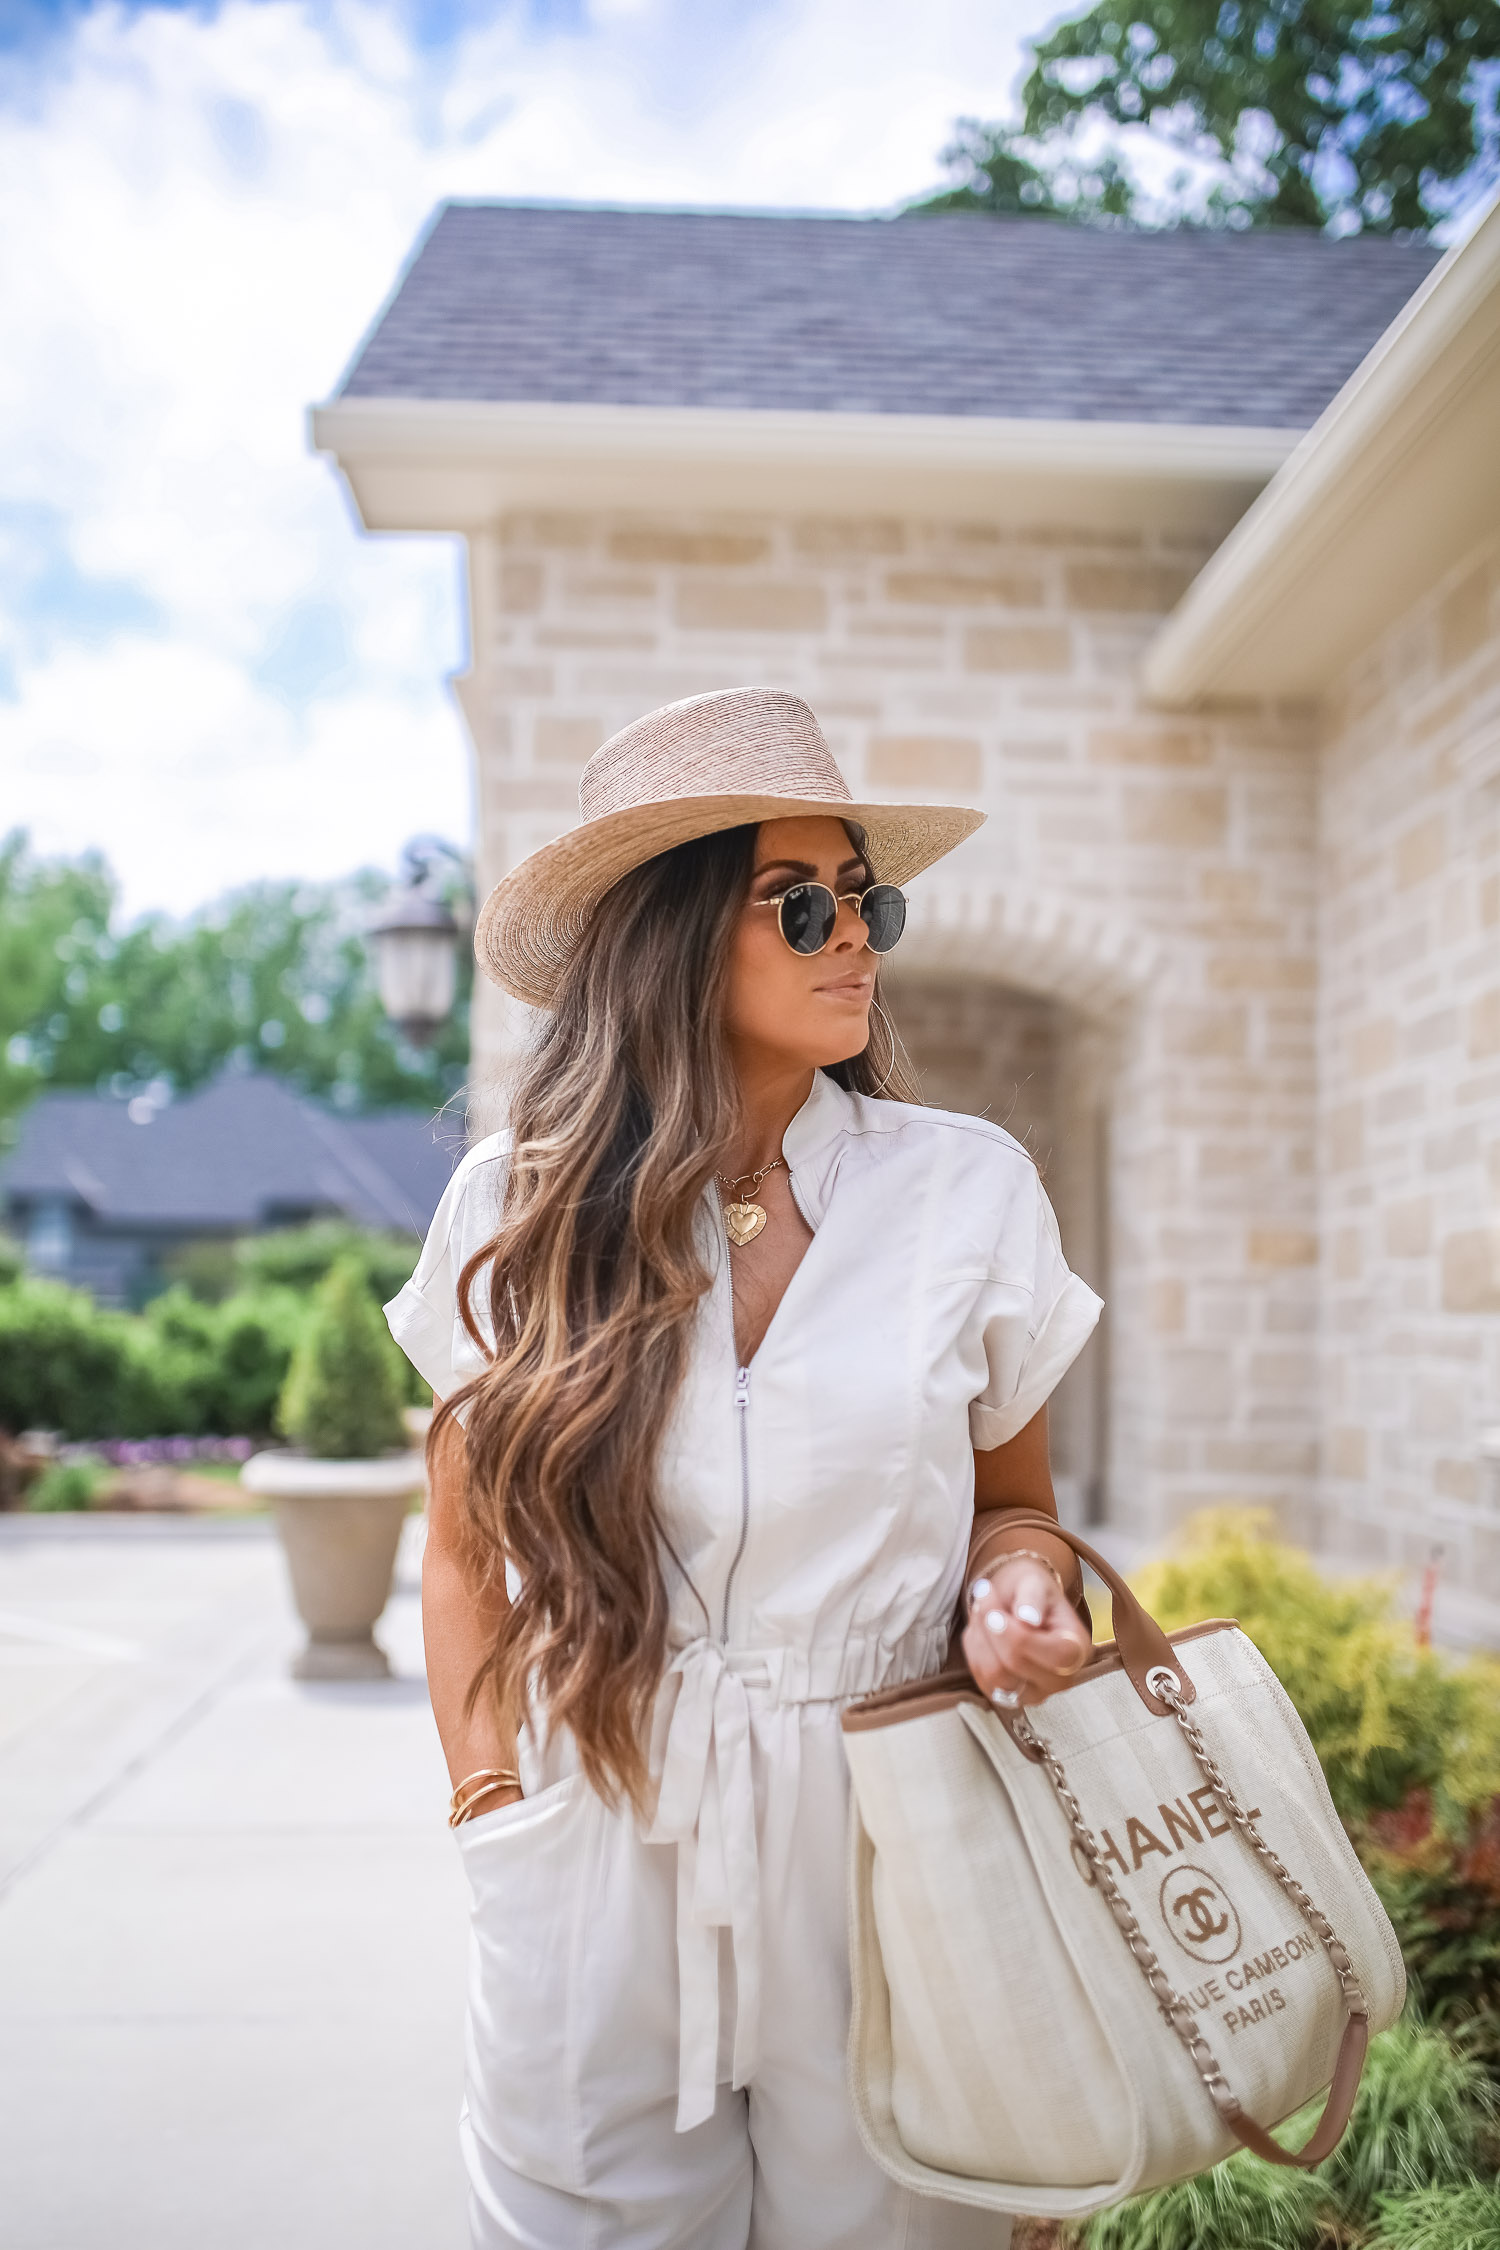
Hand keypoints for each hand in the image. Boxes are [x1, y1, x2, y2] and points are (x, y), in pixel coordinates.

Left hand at [961, 1557, 1090, 1710]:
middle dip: (991, 1631)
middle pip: (1016, 1667)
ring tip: (983, 1612)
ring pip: (994, 1676)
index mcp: (1078, 1649)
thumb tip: (1028, 1618)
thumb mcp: (1035, 1582)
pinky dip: (974, 1651)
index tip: (995, 1612)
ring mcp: (1035, 1693)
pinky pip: (981, 1679)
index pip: (1054, 1656)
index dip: (1018, 1636)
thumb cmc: (1031, 1592)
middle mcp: (1061, 1680)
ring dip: (979, 1640)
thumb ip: (1033, 1597)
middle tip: (983, 1598)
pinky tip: (981, 1632)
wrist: (1020, 1603)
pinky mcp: (1009, 1698)